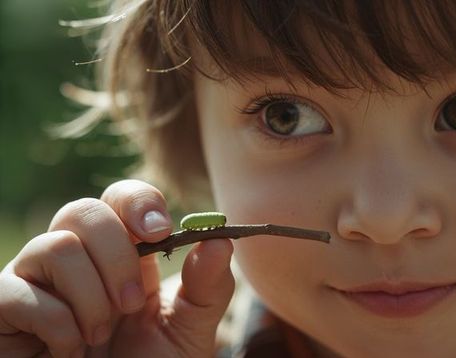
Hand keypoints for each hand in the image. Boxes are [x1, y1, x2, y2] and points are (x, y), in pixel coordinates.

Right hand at [0, 179, 234, 356]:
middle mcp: (78, 257)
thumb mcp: (187, 332)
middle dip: (117, 257)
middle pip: (84, 209)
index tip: (160, 231)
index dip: (139, 202)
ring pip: (55, 246)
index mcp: (123, 254)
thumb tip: (221, 238)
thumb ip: (207, 288)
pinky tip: (68, 351)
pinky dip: (57, 327)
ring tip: (99, 336)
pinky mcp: (6, 306)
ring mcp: (37, 280)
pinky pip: (19, 292)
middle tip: (132, 304)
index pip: (122, 198)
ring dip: (90, 298)